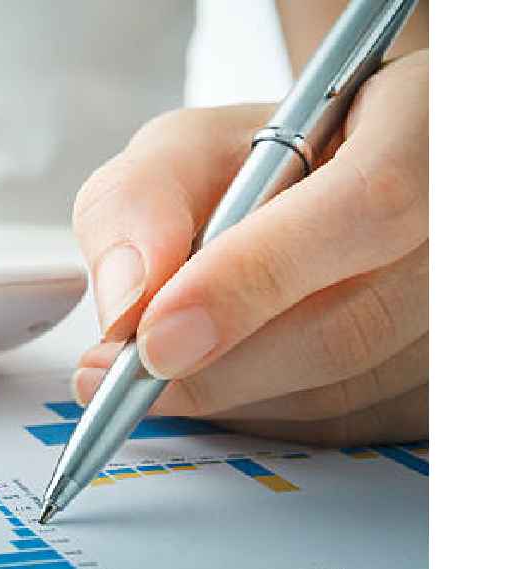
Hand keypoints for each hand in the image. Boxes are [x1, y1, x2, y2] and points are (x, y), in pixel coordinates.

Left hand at [71, 50, 428, 445]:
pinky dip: (259, 412)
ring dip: (228, 393)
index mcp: (423, 130)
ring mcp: (460, 319)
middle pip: (352, 325)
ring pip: (342, 392)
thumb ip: (141, 201)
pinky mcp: (438, 388)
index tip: (153, 335)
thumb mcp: (189, 146)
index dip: (254, 279)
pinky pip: (343, 427)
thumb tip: (125, 305)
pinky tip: (219, 376)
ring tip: (154, 368)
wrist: (343, 183)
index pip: (366, 206)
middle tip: (118, 376)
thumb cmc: (272, 158)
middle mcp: (461, 231)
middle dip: (216, 367)